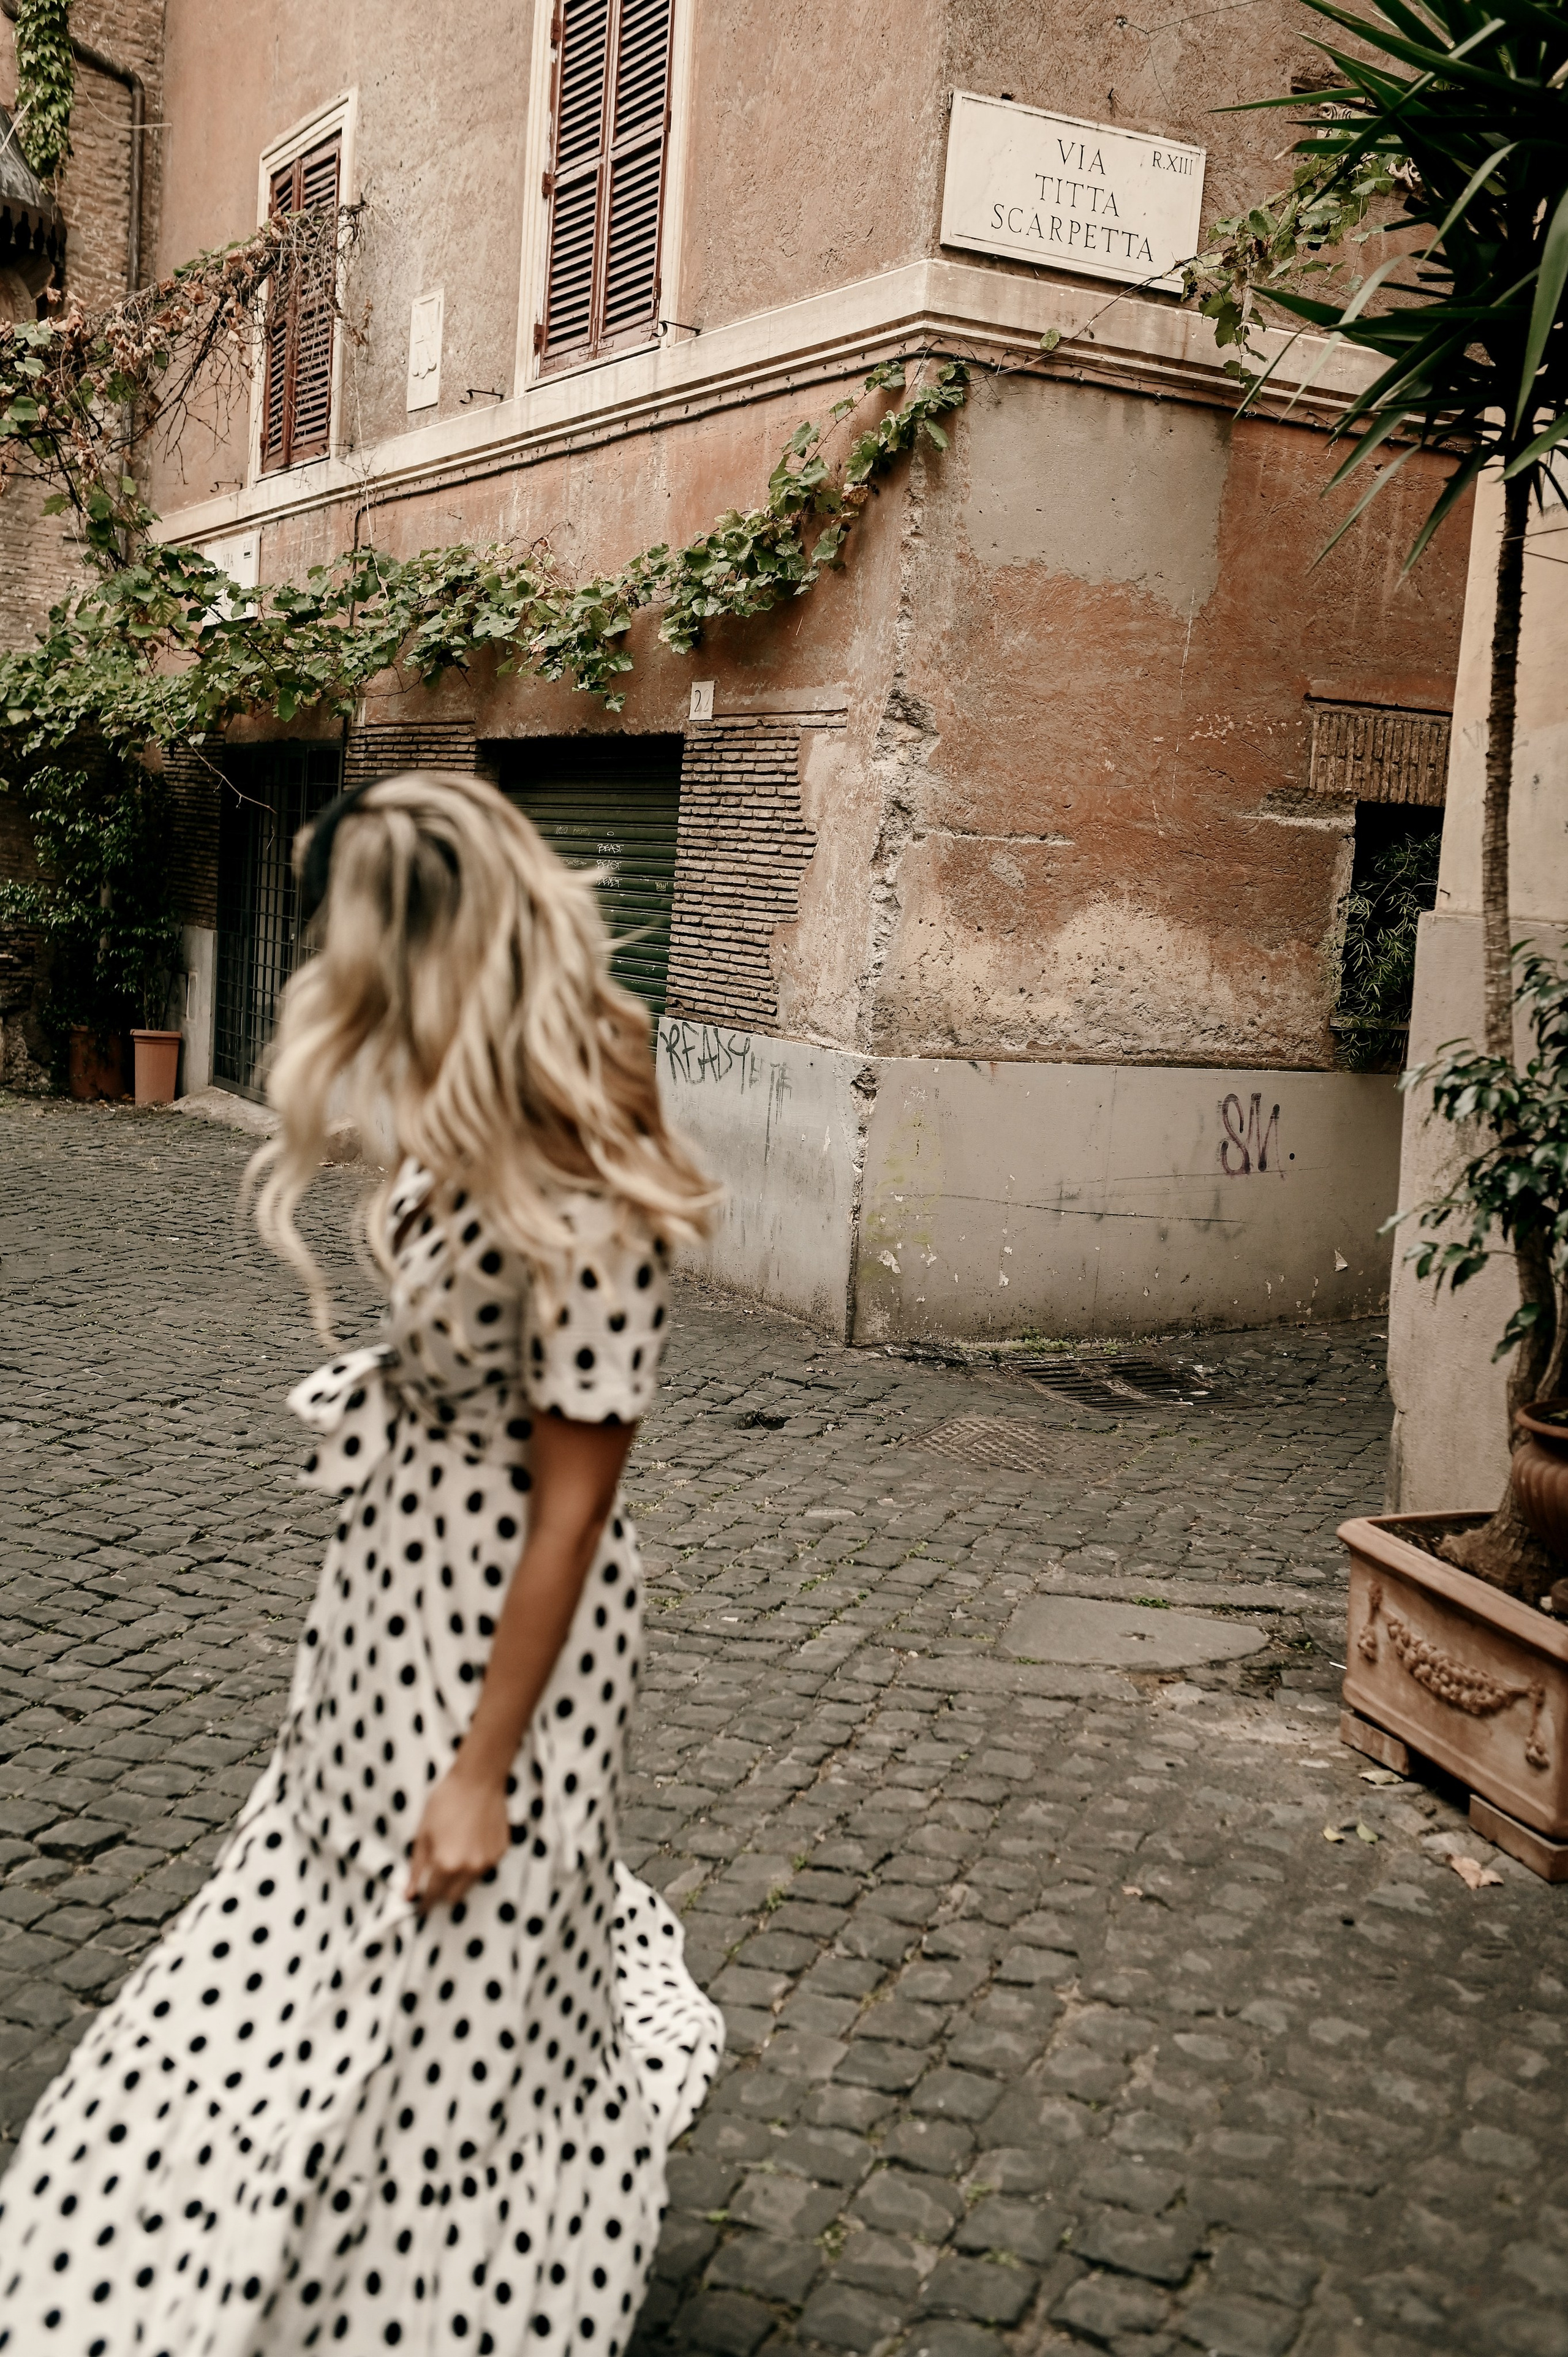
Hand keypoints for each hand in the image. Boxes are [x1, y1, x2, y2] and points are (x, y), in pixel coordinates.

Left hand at [406, 1766, 508, 1908]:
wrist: (478, 1779)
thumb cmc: (446, 1802)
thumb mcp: (422, 1834)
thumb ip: (416, 1869)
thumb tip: (409, 1895)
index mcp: (446, 1865)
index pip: (433, 1897)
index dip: (424, 1903)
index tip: (419, 1904)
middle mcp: (470, 1869)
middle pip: (453, 1898)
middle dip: (441, 1892)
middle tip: (434, 1877)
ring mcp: (488, 1862)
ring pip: (469, 1885)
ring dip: (458, 1878)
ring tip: (454, 1850)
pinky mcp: (501, 1853)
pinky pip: (484, 1868)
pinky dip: (474, 1863)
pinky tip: (470, 1841)